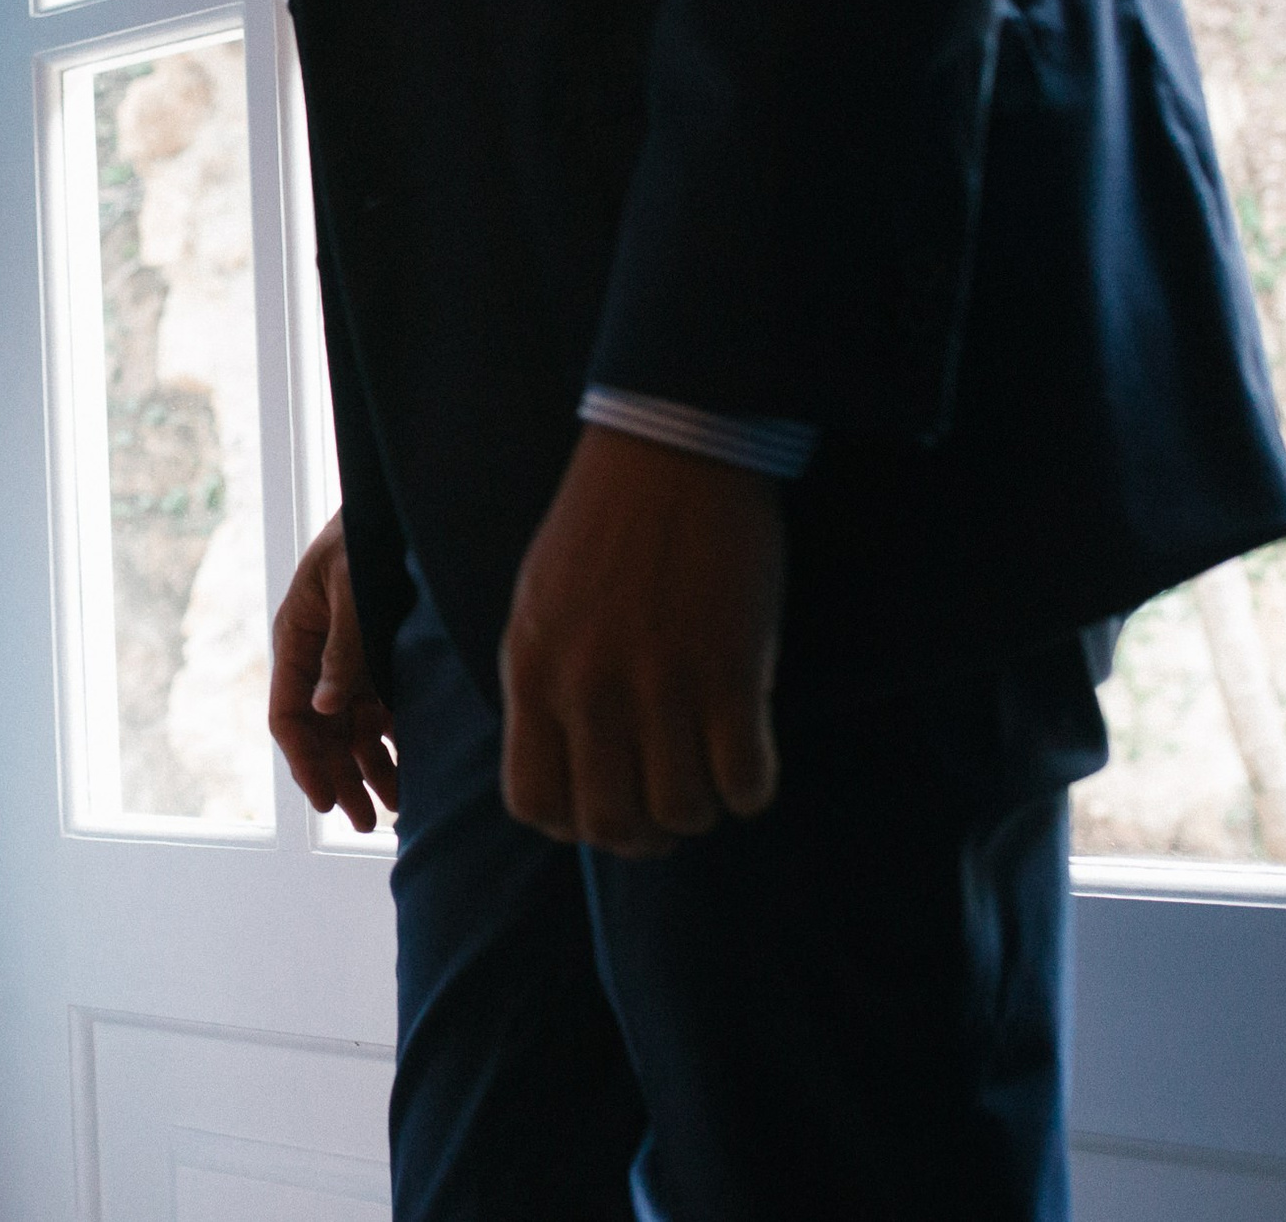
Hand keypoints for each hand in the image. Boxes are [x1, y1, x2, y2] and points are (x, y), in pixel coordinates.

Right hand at [271, 513, 398, 830]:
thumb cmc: (367, 536)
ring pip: (350, 730)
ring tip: (393, 811)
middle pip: (319, 732)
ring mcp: (347, 660)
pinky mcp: (378, 659)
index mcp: (294, 636)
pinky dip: (393, 743)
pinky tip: (412, 772)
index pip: (287, 714)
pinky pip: (380, 711)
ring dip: (368, 770)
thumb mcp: (350, 589)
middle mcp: (316, 656)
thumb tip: (326, 709)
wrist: (398, 504)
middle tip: (363, 823)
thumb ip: (342, 648)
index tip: (327, 800)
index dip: (305, 761)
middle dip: (339, 779)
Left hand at [501, 425, 782, 856]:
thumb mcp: (539, 604)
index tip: (603, 807)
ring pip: (682, 811)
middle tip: (666, 811)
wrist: (670, 448)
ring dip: (701, 810)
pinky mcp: (731, 670)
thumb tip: (559, 757)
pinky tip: (749, 761)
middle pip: (610, 823)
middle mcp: (589, 687)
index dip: (572, 825)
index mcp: (534, 670)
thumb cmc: (603, 524)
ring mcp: (661, 682)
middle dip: (642, 836)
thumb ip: (544, 681)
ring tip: (708, 777)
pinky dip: (752, 789)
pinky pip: (746, 779)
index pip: (533, 802)